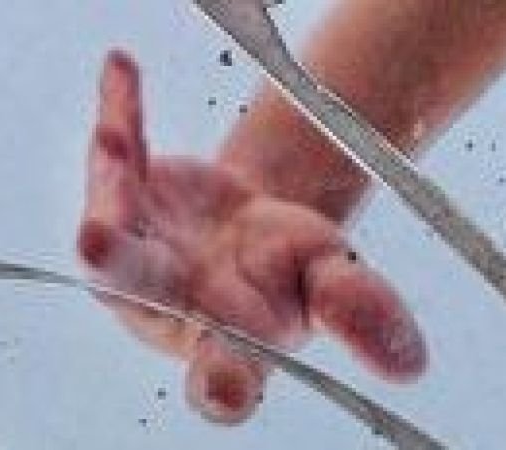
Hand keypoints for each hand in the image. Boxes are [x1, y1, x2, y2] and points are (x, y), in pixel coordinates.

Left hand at [77, 50, 426, 424]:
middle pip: (139, 288)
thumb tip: (409, 366)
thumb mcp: (334, 282)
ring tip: (115, 137)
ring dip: (110, 177)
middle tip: (97, 240)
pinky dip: (120, 113)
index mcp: (229, 340)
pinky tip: (121, 72)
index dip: (221, 384)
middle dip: (119, 263)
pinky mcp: (125, 197)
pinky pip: (117, 155)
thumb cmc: (291, 271)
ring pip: (112, 218)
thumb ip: (359, 315)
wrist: (251, 229)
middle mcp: (167, 303)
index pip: (222, 373)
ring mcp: (135, 249)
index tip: (224, 388)